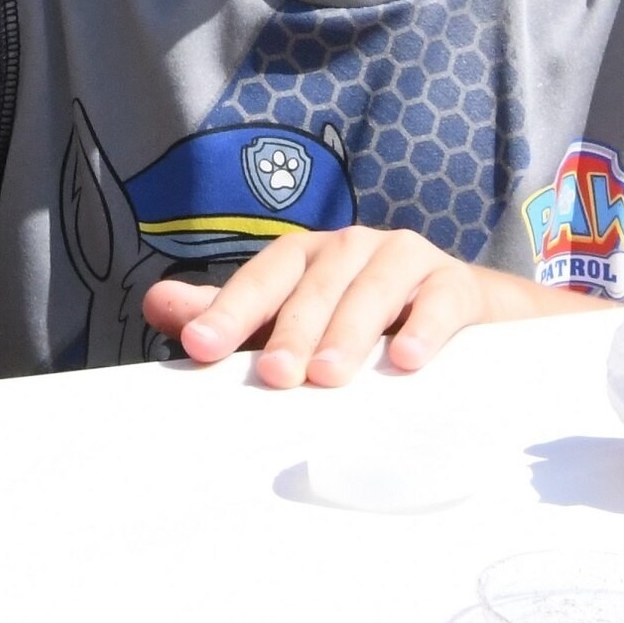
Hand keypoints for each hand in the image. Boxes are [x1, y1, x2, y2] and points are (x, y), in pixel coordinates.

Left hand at [143, 227, 608, 387]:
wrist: (467, 322)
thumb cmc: (365, 324)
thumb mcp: (297, 322)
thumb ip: (232, 316)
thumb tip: (156, 304)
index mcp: (309, 257)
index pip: (264, 275)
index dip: (231, 308)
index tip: (200, 347)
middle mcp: (354, 247)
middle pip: (317, 282)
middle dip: (291, 328)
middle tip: (273, 375)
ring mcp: (408, 257)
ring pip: (374, 285)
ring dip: (350, 330)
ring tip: (329, 375)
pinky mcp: (458, 283)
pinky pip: (441, 299)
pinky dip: (425, 326)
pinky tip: (407, 360)